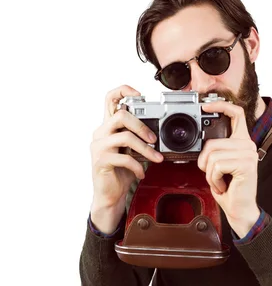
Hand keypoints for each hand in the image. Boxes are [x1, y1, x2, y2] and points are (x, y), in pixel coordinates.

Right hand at [90, 84, 163, 212]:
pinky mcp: (100, 161)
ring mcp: (98, 147)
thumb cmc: (120, 172)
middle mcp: (100, 133)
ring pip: (125, 137)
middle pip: (120, 115)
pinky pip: (124, 158)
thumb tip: (157, 132)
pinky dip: (137, 166)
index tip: (140, 94)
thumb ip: (137, 138)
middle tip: (154, 139)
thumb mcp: (131, 151)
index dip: (124, 90)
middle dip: (142, 126)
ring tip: (156, 159)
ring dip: (145, 149)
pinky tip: (141, 172)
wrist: (109, 195)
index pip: (110, 99)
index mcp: (108, 127)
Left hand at [197, 101, 259, 236]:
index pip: (236, 114)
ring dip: (210, 174)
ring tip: (221, 181)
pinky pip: (217, 166)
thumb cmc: (230, 188)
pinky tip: (224, 185)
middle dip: (206, 163)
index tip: (205, 106)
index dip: (220, 106)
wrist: (240, 209)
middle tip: (215, 176)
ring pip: (212, 156)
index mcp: (242, 141)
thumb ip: (216, 149)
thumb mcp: (220, 165)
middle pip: (213, 143)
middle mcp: (247, 145)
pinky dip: (214, 179)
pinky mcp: (245, 164)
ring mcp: (248, 154)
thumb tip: (204, 143)